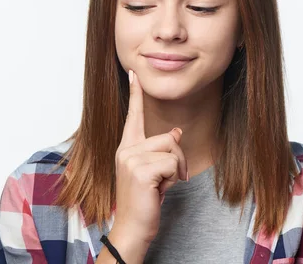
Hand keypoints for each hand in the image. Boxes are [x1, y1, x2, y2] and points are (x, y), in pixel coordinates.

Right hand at [112, 70, 187, 244]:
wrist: (132, 227)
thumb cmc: (143, 201)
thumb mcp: (154, 172)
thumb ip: (160, 151)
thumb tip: (175, 131)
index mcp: (126, 148)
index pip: (133, 116)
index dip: (135, 94)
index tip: (134, 74)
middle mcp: (125, 150)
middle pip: (167, 138)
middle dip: (177, 160)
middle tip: (167, 180)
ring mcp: (130, 159)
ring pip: (172, 149)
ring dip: (176, 171)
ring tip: (162, 186)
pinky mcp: (140, 170)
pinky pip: (172, 163)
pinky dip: (173, 179)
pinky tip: (159, 191)